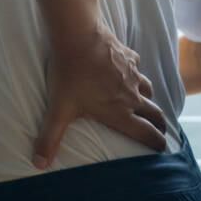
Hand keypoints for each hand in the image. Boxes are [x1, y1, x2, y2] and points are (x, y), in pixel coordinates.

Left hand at [33, 29, 167, 168]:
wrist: (78, 36)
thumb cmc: (70, 74)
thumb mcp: (58, 109)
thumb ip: (50, 137)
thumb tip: (38, 164)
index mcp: (120, 112)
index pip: (146, 134)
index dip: (157, 144)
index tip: (162, 150)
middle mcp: (131, 95)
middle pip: (154, 113)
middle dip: (159, 124)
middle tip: (160, 130)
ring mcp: (132, 74)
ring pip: (148, 89)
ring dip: (149, 99)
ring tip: (145, 103)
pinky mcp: (128, 56)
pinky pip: (137, 67)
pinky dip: (136, 73)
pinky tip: (128, 71)